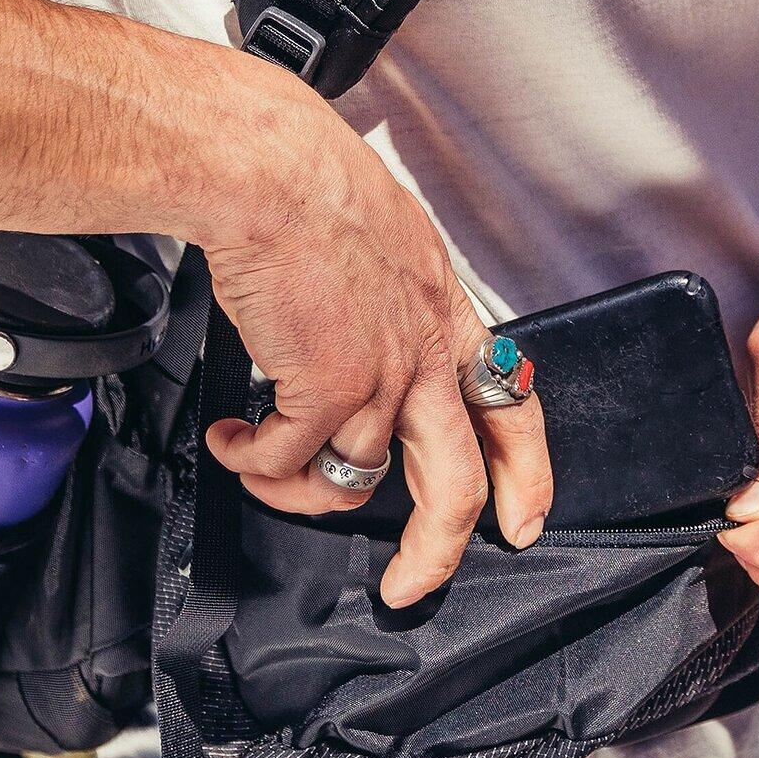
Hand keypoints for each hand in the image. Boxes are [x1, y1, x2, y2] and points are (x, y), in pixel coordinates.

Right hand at [199, 99, 549, 607]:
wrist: (271, 171)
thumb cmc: (314, 186)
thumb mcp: (388, 240)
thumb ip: (393, 300)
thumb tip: (366, 335)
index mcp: (446, 315)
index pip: (512, 407)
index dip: (526, 474)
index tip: (525, 519)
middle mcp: (424, 354)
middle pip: (455, 482)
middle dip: (435, 551)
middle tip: (408, 586)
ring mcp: (379, 376)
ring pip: (352, 485)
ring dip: (295, 491)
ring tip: (258, 463)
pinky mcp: (323, 388)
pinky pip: (286, 462)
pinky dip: (252, 463)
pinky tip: (231, 441)